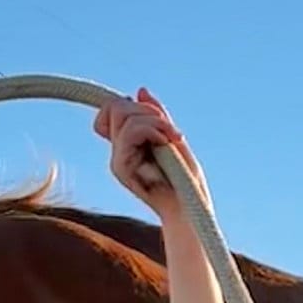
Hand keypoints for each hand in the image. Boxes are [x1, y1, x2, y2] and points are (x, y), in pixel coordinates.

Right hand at [93, 87, 208, 218]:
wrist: (190, 211)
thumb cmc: (186, 181)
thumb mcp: (173, 138)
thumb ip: (157, 116)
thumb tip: (140, 91)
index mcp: (127, 145)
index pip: (112, 110)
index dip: (131, 105)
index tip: (161, 121)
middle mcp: (118, 152)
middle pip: (116, 106)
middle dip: (148, 110)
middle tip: (171, 131)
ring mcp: (117, 160)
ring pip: (122, 113)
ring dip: (155, 121)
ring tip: (173, 139)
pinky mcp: (120, 167)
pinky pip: (130, 131)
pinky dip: (154, 130)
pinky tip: (168, 144)